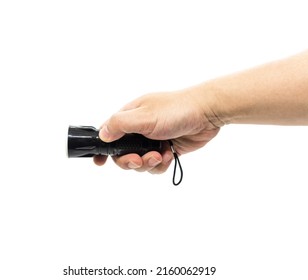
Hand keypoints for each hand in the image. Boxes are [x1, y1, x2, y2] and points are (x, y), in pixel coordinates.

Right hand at [93, 86, 220, 172]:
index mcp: (130, 117)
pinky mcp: (166, 149)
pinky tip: (169, 155)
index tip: (100, 162)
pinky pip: (156, 165)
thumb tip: (102, 134)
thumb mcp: (144, 117)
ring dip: (148, 163)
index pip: (109, 133)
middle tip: (138, 160)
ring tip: (159, 156)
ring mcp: (152, 140)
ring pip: (140, 162)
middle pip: (123, 153)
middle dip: (129, 161)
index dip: (103, 148)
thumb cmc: (176, 110)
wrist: (206, 113)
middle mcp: (139, 129)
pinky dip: (162, 164)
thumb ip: (120, 125)